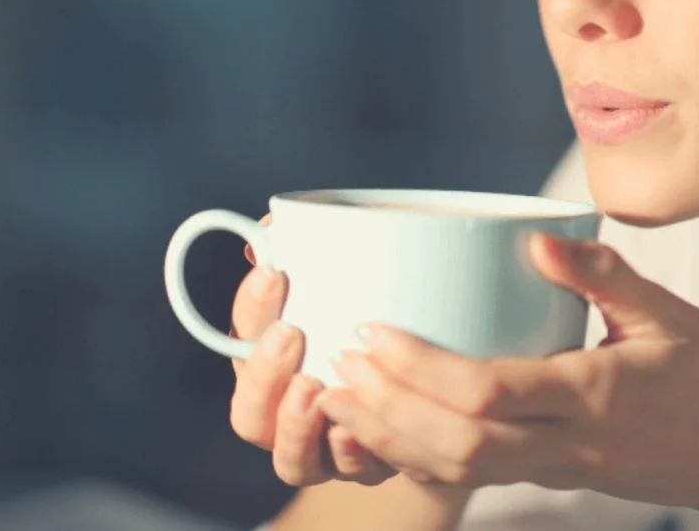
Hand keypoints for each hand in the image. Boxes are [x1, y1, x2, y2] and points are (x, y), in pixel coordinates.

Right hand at [227, 215, 397, 487]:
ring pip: (287, 458)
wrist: (457, 366)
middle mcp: (292, 406)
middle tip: (291, 333)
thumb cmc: (398, 296)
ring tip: (315, 389)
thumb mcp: (368, 258)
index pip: (241, 335)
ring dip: (293, 426)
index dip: (250, 308)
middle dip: (261, 374)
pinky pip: (346, 475)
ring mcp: (327, 444)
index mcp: (277, 355)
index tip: (275, 273)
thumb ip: (322, 238)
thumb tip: (275, 224)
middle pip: (249, 413)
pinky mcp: (369, 465)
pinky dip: (347, 454)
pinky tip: (357, 431)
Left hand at [315, 234, 698, 528]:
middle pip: (457, 445)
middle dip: (386, 408)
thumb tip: (544, 239)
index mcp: (595, 395)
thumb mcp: (674, 314)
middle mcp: (569, 443)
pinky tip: (380, 427)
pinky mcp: (552, 478)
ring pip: (458, 470)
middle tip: (334, 364)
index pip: (492, 395)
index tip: (374, 333)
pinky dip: (417, 456)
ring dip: (389, 437)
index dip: (422, 370)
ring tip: (335, 396)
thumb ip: (607, 278)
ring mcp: (558, 470)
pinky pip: (473, 477)